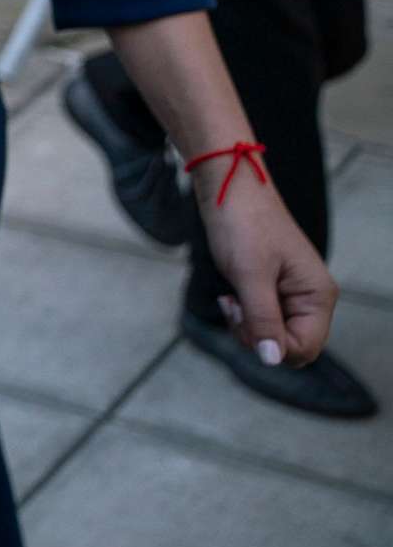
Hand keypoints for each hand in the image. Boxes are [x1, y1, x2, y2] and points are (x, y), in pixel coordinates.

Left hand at [198, 161, 336, 366]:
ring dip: (247, 324)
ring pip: (272, 333)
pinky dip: (244, 313)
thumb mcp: (250, 275)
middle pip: (289, 345)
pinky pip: (262, 317)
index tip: (242, 317)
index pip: (304, 348)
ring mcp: (292, 293)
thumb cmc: (242, 224)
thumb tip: (272, 359)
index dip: (271, 345)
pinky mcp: (272, 287)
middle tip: (233, 308)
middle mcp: (311, 298)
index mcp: (318, 296)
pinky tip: (230, 295)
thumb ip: (263, 319)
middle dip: (257, 336)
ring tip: (230, 298)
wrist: (228, 187)